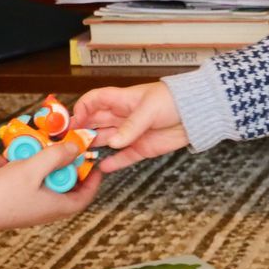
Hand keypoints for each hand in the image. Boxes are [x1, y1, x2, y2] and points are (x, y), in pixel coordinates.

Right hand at [0, 139, 101, 242]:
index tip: (94, 162)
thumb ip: (56, 157)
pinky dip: (33, 170)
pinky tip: (22, 158)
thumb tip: (76, 149)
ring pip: (49, 184)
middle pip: (67, 187)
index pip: (85, 196)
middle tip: (64, 148)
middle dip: (67, 166)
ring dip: (48, 166)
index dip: (92, 180)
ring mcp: (32, 208)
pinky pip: (34, 185)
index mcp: (56, 206)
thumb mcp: (31, 169)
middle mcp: (47, 210)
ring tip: (40, 148)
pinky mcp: (18, 204)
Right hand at [71, 82, 187, 171]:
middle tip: (71, 145)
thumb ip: (131, 126)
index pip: (94, 101)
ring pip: (106, 141)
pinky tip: (102, 168)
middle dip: (82, 132)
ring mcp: (131, 133)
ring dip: (94, 148)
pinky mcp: (142, 148)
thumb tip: (114, 142)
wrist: (197, 113)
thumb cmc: (173, 100)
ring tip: (82, 158)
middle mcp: (122, 117)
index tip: (73, 123)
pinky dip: (114, 163)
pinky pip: (124, 157)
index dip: (81, 109)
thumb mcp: (150, 109)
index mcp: (121, 100)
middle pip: (95, 123)